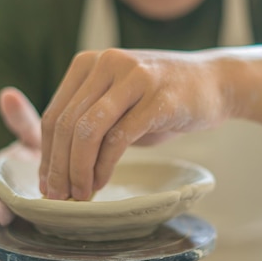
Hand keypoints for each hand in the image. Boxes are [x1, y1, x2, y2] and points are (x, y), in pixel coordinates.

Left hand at [40, 48, 230, 200]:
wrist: (215, 82)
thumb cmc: (163, 99)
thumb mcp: (119, 102)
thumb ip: (90, 120)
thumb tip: (59, 164)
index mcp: (89, 63)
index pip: (54, 114)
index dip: (46, 155)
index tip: (47, 184)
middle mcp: (107, 63)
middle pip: (66, 124)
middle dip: (58, 167)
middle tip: (58, 196)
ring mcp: (133, 78)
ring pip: (87, 131)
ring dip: (78, 169)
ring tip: (79, 194)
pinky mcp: (158, 98)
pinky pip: (118, 138)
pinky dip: (104, 166)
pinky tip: (101, 183)